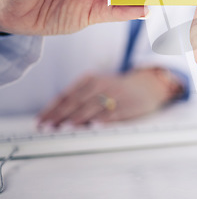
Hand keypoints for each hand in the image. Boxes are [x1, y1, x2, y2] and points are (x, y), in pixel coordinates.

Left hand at [37, 68, 182, 127]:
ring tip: (65, 127)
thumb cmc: (116, 90)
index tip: (40, 121)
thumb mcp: (96, 87)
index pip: (66, 94)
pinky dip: (103, 119)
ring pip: (93, 107)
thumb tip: (55, 117)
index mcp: (90, 79)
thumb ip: (77, 98)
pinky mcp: (127, 105)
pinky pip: (113, 113)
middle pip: (76, 101)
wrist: (146, 86)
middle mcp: (101, 84)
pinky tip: (94, 126)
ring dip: (78, 117)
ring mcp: (115, 94)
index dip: (52, 108)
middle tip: (47, 127)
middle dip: (60, 115)